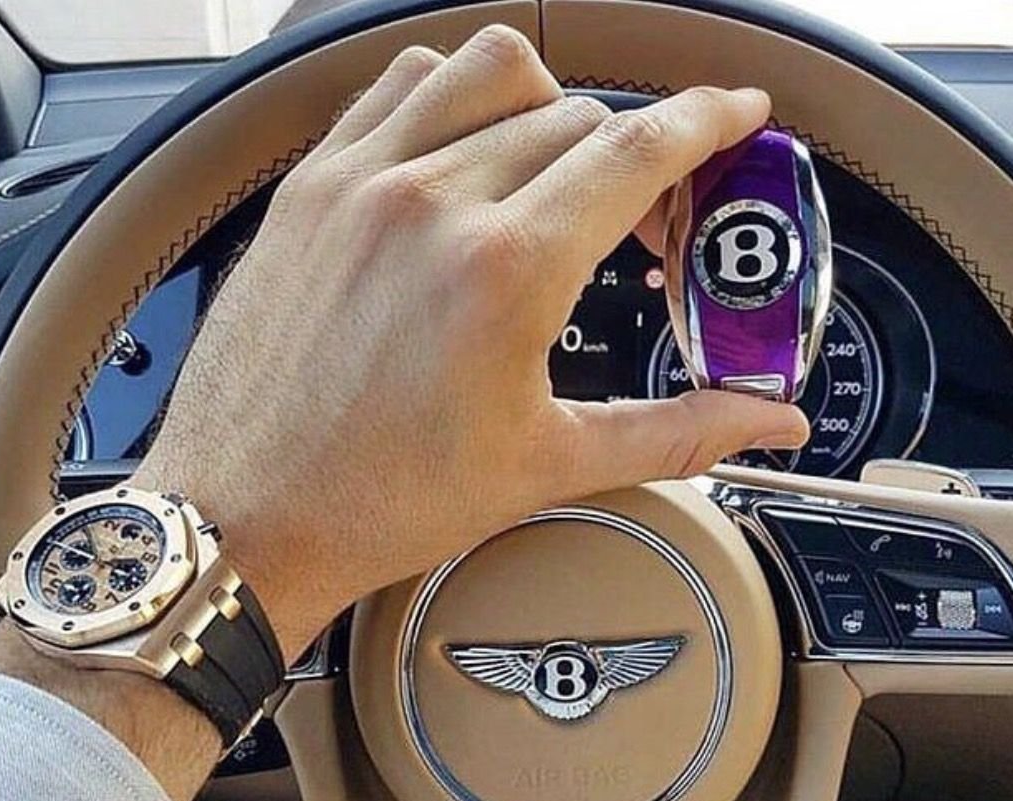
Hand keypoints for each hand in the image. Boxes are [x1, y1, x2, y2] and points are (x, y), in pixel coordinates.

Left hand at [136, 25, 808, 661]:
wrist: (249, 518)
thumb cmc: (380, 503)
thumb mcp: (549, 465)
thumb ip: (677, 430)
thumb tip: (763, 422)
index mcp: (505, 271)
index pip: (638, 149)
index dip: (707, 121)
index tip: (736, 113)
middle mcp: (430, 203)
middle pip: (579, 117)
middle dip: (635, 157)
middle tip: (642, 225)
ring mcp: (360, 183)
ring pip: (488, 70)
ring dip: (546, 102)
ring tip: (553, 169)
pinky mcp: (309, 187)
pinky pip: (397, 85)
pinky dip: (450, 97)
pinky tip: (461, 152)